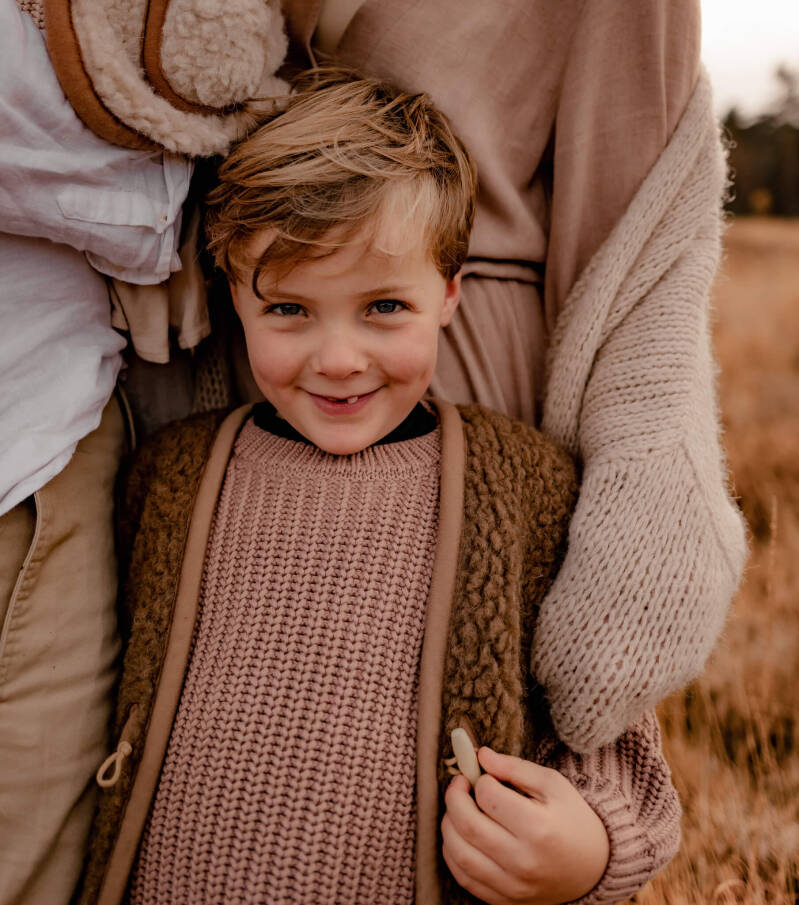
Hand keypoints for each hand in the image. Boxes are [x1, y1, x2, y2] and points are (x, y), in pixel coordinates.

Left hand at [441, 747, 609, 904]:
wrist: (595, 867)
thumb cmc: (572, 818)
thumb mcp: (552, 784)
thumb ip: (514, 767)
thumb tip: (481, 755)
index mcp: (538, 828)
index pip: (488, 797)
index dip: (480, 779)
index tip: (484, 776)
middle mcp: (523, 861)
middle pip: (468, 825)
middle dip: (454, 797)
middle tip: (459, 784)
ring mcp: (513, 886)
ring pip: (459, 854)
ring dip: (449, 825)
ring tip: (458, 809)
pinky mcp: (505, 900)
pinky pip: (465, 878)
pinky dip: (453, 853)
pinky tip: (461, 835)